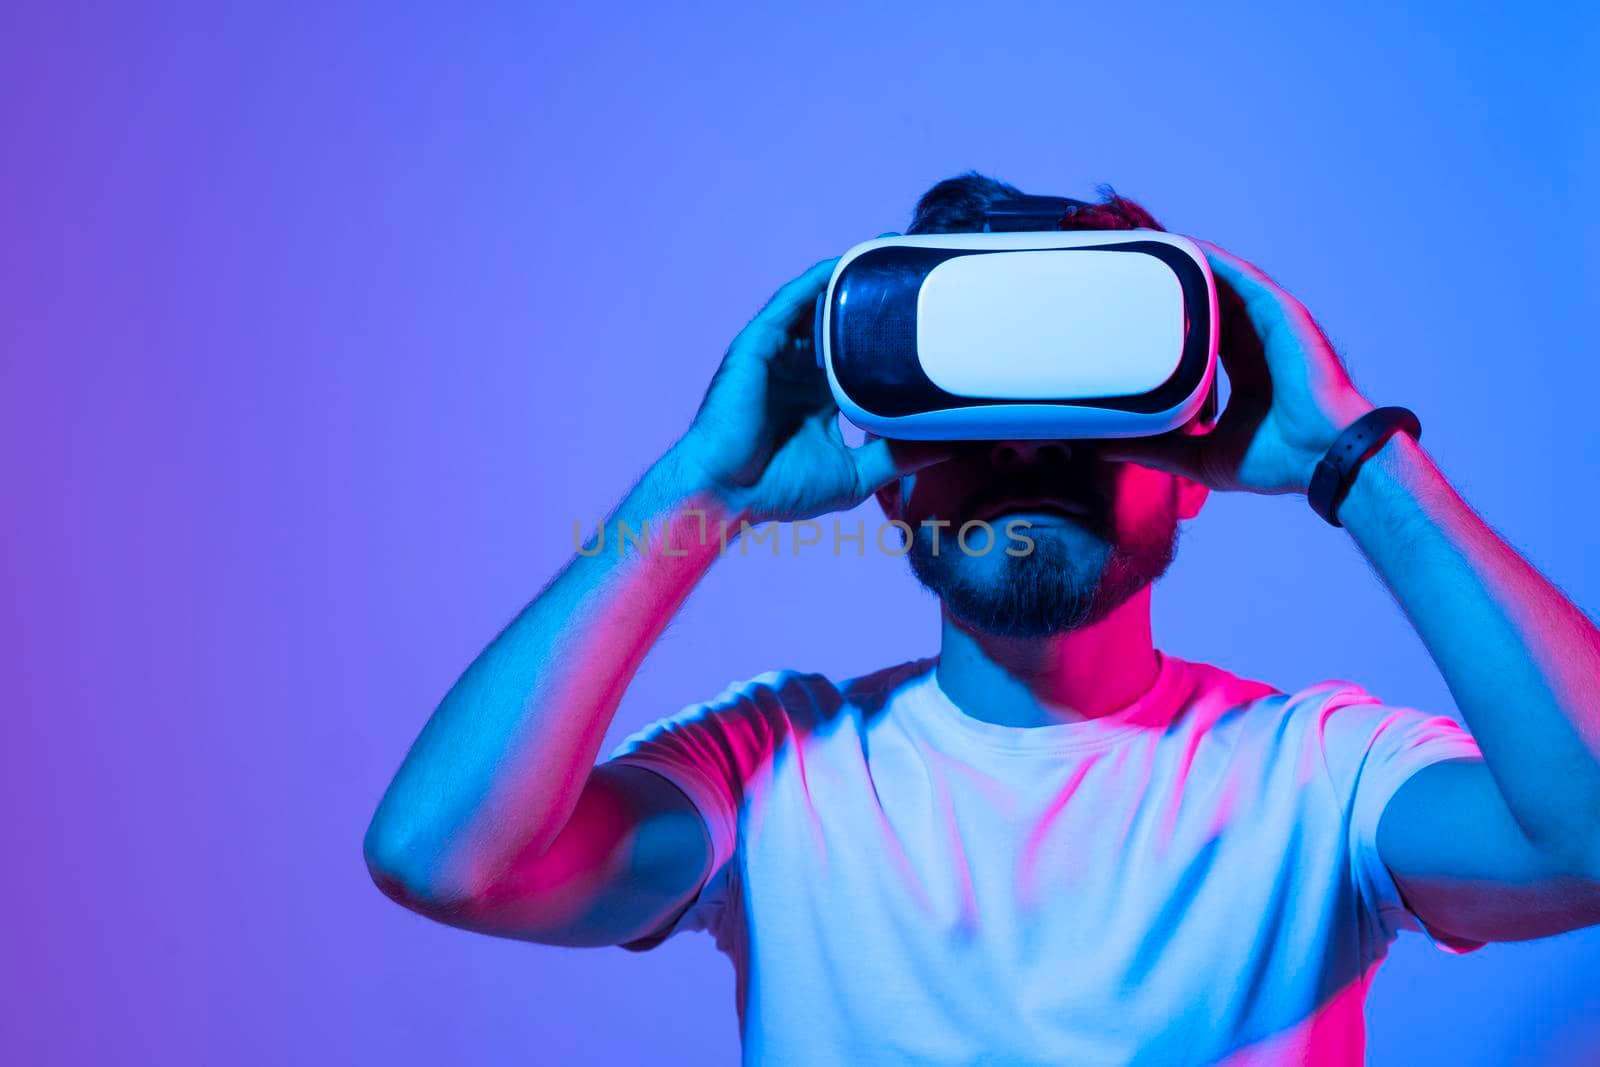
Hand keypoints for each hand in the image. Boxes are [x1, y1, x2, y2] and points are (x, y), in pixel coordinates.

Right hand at [671, 258, 950, 523]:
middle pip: (843, 326)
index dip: (889, 342)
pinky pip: (789, 303)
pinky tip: (842, 265)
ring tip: (885, 253)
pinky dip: (815, 282)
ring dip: (848, 281)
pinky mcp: (758, 345)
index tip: (927, 322)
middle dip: (873, 301)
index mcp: (820, 401)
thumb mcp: (855, 474)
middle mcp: (800, 373)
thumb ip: (900, 456)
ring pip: (818, 307)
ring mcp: (778, 356)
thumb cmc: (777, 489)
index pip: (862, 361)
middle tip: (913, 272)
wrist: (725, 492)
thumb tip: (951, 445)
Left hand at [1101, 240, 1375, 494]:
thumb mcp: (1200, 454)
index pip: (1200, 336)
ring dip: (1190, 265)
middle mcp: (1256, 343)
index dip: (1170, 323)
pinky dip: (1215, 261)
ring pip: (1223, 283)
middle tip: (1133, 271)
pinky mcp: (1280, 313)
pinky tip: (1187, 247)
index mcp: (1242, 371)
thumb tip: (1109, 446)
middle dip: (1176, 287)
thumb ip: (1156, 448)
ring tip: (1151, 248)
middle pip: (1209, 303)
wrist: (1322, 457)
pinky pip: (1242, 277)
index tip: (1131, 315)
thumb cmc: (1277, 461)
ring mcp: (1270, 325)